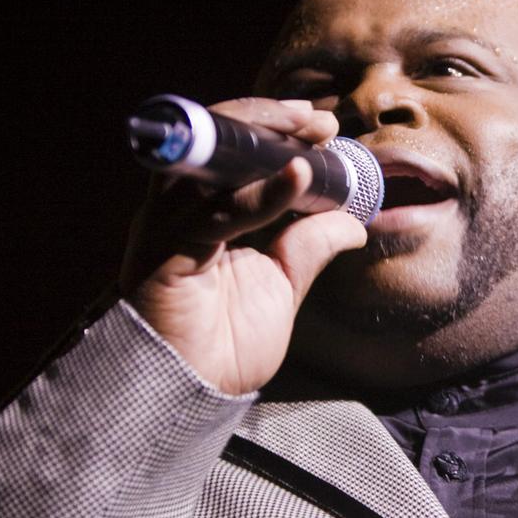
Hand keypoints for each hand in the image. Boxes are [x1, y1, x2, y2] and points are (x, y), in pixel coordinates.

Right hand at [120, 98, 367, 395]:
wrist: (188, 397)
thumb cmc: (226, 348)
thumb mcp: (284, 286)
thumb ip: (309, 247)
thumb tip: (353, 222)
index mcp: (204, 214)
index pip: (235, 153)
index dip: (276, 132)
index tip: (322, 126)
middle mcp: (179, 212)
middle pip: (215, 142)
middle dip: (269, 121)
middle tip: (317, 120)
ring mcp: (167, 228)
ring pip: (210, 162)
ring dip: (264, 141)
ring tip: (311, 134)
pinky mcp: (164, 253)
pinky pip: (215, 213)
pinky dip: (259, 193)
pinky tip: (298, 178)